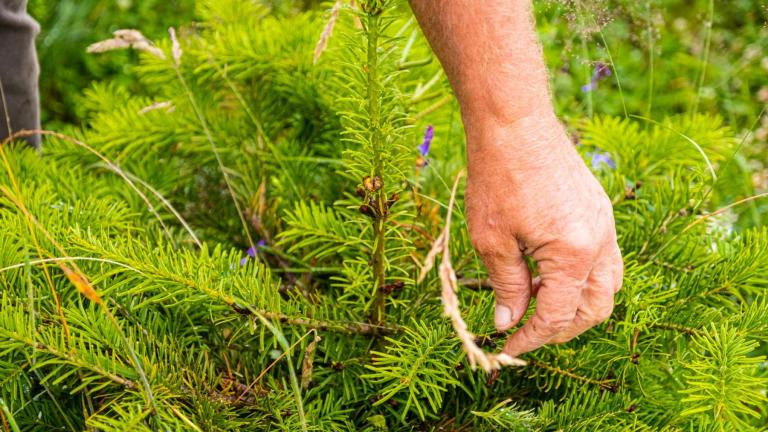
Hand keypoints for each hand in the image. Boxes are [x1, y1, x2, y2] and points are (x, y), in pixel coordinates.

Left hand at [465, 114, 622, 357]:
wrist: (514, 121)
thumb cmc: (497, 175)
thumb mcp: (492, 240)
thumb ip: (507, 287)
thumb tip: (508, 322)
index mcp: (575, 254)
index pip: (558, 315)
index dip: (531, 338)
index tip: (507, 348)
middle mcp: (601, 241)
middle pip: (594, 308)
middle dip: (560, 328)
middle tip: (525, 332)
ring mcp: (605, 224)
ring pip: (605, 286)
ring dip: (575, 305)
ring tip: (535, 303)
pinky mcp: (599, 209)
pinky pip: (603, 259)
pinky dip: (580, 278)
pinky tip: (546, 273)